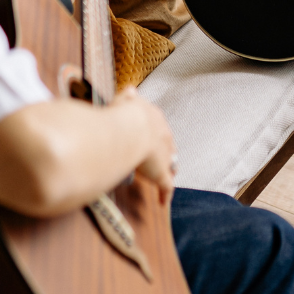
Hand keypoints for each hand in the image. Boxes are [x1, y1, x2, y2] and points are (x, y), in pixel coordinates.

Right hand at [112, 87, 177, 205]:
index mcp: (154, 118)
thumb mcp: (123, 100)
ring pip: (170, 164)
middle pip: (168, 145)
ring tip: (166, 176)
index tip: (153, 138)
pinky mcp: (161, 173)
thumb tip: (130, 90)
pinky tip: (163, 202)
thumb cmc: (122, 115)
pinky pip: (165, 187)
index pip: (158, 126)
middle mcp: (163, 135)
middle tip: (163, 158)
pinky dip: (164, 195)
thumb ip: (126, 97)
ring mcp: (164, 155)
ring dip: (168, 169)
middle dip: (166, 152)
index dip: (156, 134)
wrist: (130, 130)